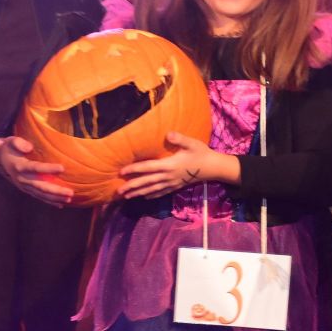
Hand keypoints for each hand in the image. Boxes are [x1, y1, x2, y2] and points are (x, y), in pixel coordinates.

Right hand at [0, 136, 75, 205]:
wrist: (0, 160)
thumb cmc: (9, 148)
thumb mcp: (10, 141)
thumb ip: (18, 143)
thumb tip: (29, 147)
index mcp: (20, 166)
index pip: (36, 168)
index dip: (48, 169)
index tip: (62, 168)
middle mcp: (22, 179)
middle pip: (41, 186)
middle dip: (56, 191)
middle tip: (70, 192)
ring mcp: (24, 186)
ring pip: (41, 194)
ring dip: (55, 198)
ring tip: (69, 199)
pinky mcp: (27, 190)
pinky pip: (39, 197)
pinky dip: (50, 202)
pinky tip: (61, 205)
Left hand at [118, 132, 235, 199]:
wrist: (213, 168)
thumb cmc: (201, 153)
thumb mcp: (192, 143)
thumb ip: (179, 139)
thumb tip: (168, 134)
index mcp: (169, 165)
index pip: (148, 167)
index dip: (134, 169)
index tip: (122, 171)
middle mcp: (168, 176)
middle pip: (146, 182)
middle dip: (132, 186)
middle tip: (118, 191)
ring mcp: (172, 183)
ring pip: (152, 189)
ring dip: (138, 193)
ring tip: (126, 196)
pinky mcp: (176, 186)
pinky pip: (161, 192)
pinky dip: (151, 195)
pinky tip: (144, 197)